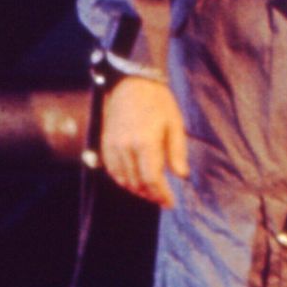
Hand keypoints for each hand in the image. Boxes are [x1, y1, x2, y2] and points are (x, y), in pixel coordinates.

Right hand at [99, 75, 189, 207]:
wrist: (132, 83)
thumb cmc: (158, 102)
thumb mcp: (175, 123)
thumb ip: (177, 151)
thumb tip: (182, 176)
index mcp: (145, 142)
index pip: (152, 179)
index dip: (161, 195)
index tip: (170, 203)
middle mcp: (125, 147)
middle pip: (136, 183)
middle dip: (150, 195)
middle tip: (163, 198)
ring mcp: (112, 146)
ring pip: (122, 180)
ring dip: (137, 190)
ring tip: (151, 192)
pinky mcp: (105, 144)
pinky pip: (112, 171)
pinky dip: (123, 180)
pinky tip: (134, 180)